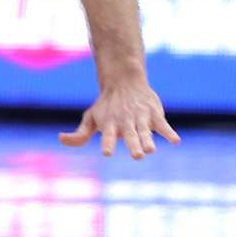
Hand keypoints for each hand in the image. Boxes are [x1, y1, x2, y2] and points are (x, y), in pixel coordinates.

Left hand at [59, 81, 179, 159]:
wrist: (123, 80)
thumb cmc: (105, 106)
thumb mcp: (90, 118)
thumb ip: (79, 134)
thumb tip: (60, 139)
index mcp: (110, 125)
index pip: (108, 137)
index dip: (108, 144)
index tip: (107, 153)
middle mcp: (125, 122)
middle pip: (130, 136)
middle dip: (133, 145)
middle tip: (137, 156)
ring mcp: (140, 118)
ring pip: (145, 131)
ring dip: (148, 140)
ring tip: (151, 149)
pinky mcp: (155, 115)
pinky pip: (163, 125)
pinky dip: (169, 132)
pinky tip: (175, 141)